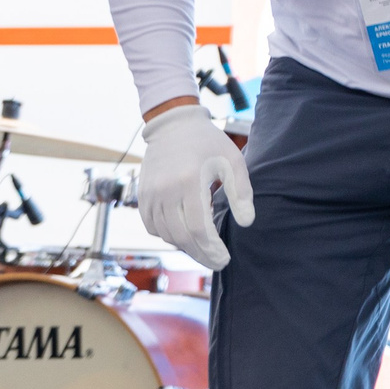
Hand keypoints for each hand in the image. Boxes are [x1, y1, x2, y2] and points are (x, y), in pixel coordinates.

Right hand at [138, 104, 253, 270]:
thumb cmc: (209, 143)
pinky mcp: (142, 196)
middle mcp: (165, 190)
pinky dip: (167, 236)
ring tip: (204, 250)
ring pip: (166, 234)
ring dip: (185, 247)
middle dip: (201, 254)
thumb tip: (247, 222)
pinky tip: (184, 236)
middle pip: (181, 236)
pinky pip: (152, 227)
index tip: (225, 259)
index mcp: (189, 181)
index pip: (197, 228)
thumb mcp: (233, 161)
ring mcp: (150, 194)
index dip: (211, 249)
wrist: (174, 126)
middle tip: (217, 262)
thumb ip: (241, 192)